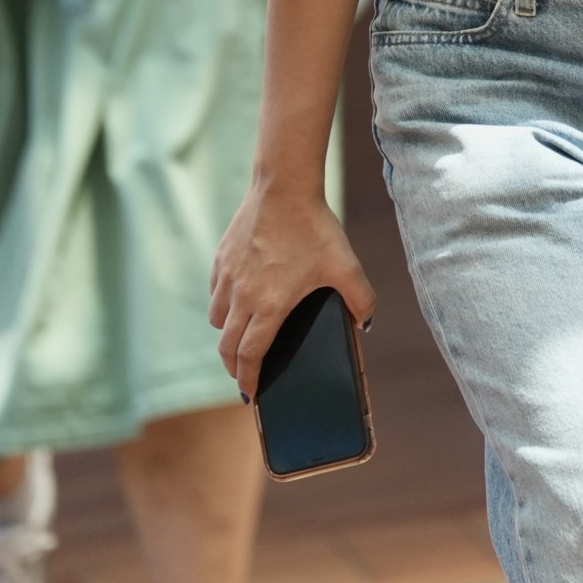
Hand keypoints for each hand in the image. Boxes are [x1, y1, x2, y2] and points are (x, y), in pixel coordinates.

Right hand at [211, 179, 375, 398]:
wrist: (283, 187)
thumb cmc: (315, 228)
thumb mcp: (347, 267)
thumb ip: (363, 300)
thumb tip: (366, 325)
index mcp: (268, 306)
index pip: (249, 356)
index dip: (248, 380)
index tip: (251, 394)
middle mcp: (241, 296)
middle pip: (226, 346)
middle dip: (233, 367)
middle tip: (243, 374)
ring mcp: (227, 277)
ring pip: (216, 318)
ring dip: (227, 334)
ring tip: (241, 336)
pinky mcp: (221, 258)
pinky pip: (215, 292)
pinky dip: (223, 303)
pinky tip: (239, 298)